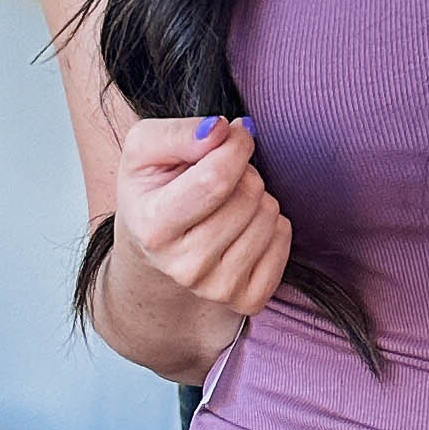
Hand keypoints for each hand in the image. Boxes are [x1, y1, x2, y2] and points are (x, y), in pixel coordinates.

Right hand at [110, 115, 293, 322]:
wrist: (155, 248)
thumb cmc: (153, 189)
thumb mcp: (144, 149)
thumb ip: (179, 133)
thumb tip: (221, 129)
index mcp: (153, 227)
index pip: (216, 178)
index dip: (236, 146)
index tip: (235, 134)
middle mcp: (184, 266)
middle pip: (248, 196)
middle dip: (245, 172)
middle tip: (222, 178)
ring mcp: (216, 288)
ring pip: (270, 217)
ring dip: (258, 197)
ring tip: (231, 202)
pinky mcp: (247, 300)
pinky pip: (284, 242)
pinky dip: (273, 225)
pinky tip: (245, 226)